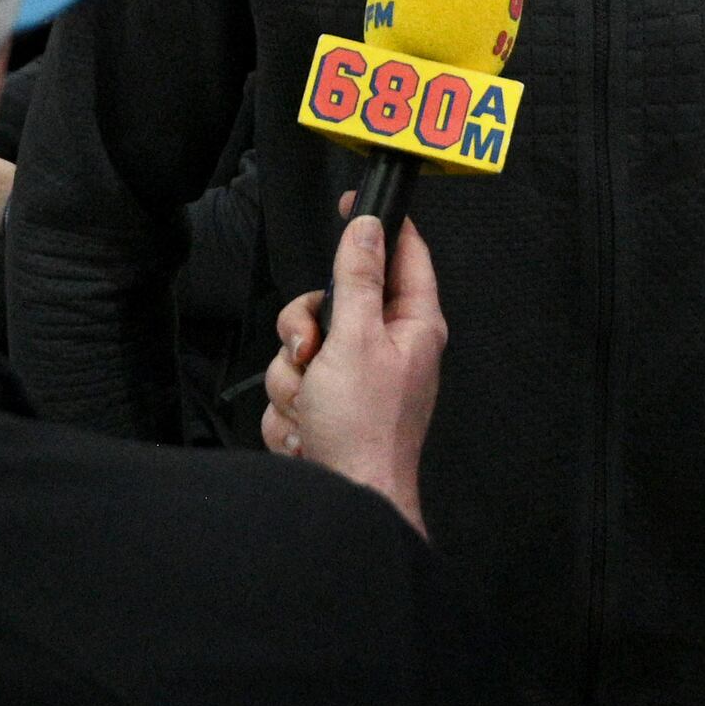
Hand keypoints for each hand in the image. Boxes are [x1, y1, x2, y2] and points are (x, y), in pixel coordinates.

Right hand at [261, 204, 445, 531]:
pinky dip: (293, 410)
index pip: (403, 255)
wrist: (349, 500)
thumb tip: (366, 229)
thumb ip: (358, 279)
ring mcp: (356, 379)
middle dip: (305, 333)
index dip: (378, 226)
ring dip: (295, 380)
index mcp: (411, 325)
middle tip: (313, 355)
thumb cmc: (364, 430)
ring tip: (314, 407)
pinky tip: (310, 431)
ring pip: (302, 347)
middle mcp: (387, 348)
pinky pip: (294, 387)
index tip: (354, 205)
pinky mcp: (330, 407)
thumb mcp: (356, 340)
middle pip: (331, 302)